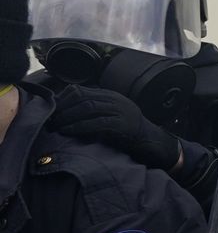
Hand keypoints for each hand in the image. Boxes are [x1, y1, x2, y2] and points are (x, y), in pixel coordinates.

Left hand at [48, 86, 182, 171]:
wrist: (153, 142)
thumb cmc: (128, 133)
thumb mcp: (110, 116)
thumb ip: (94, 111)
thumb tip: (66, 112)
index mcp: (111, 96)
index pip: (80, 91)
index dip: (61, 100)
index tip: (50, 111)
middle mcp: (115, 100)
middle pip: (81, 97)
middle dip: (62, 109)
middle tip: (49, 120)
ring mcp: (120, 111)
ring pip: (87, 108)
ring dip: (67, 117)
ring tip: (55, 126)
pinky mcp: (123, 124)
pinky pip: (97, 122)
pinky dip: (79, 126)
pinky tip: (68, 131)